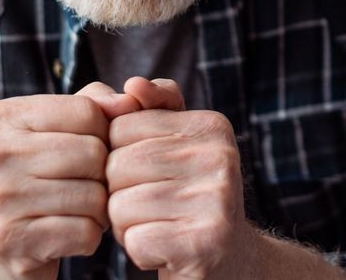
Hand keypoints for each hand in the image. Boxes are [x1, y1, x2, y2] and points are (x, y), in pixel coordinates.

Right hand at [0, 82, 141, 278]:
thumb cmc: (37, 177)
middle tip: (86, 188)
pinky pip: (85, 232)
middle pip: (92, 153)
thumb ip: (94, 104)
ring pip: (94, 196)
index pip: (87, 111)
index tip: (85, 152)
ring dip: (100, 210)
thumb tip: (131, 100)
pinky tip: (70, 236)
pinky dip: (90, 237)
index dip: (103, 134)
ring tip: (78, 211)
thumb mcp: (55, 131)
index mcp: (0, 117)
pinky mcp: (8, 239)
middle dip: (103, 175)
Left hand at [106, 78, 249, 278]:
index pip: (121, 128)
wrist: (228, 259)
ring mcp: (217, 199)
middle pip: (117, 166)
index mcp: (212, 125)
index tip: (149, 175)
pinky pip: (134, 240)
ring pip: (120, 205)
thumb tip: (132, 85)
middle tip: (152, 208)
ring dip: (126, 226)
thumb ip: (152, 108)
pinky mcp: (206, 241)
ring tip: (158, 226)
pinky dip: (138, 251)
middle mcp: (221, 156)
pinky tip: (164, 249)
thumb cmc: (187, 196)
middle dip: (119, 193)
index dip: (119, 157)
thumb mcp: (175, 145)